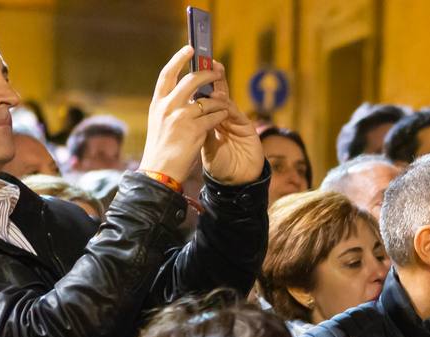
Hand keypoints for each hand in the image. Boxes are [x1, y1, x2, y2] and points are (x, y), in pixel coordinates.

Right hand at [139, 46, 231, 185]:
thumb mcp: (159, 123)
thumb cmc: (162, 149)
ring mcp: (181, 117)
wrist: (159, 172)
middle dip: (207, 74)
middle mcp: (167, 107)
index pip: (167, 74)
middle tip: (217, 72)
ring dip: (220, 100)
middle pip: (190, 80)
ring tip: (225, 103)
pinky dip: (221, 115)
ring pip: (207, 100)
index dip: (178, 59)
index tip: (190, 48)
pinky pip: (215, 116)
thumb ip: (170, 107)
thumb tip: (188, 95)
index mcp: (158, 103)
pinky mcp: (194, 130)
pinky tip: (225, 118)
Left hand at [198, 61, 264, 184]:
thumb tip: (182, 111)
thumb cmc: (220, 166)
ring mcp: (236, 123)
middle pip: (217, 92)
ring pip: (226, 100)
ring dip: (220, 86)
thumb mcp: (202, 145)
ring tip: (214, 72)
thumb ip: (196, 127)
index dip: (199, 82)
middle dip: (210, 76)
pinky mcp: (247, 130)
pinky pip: (235, 114)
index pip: (204, 97)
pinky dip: (227, 106)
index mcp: (211, 121)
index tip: (190, 66)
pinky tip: (221, 99)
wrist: (237, 183)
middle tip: (205, 60)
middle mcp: (225, 118)